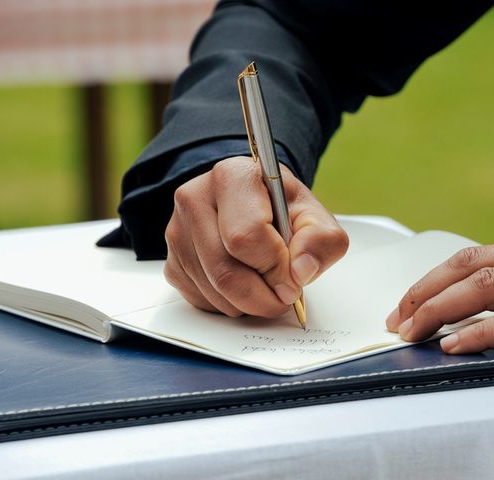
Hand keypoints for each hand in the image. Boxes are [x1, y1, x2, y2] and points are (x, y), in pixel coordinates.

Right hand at [164, 156, 348, 316]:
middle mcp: (195, 198)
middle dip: (263, 295)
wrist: (256, 208)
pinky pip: (201, 301)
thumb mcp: (314, 217)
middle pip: (225, 272)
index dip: (275, 268)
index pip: (246, 237)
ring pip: (214, 292)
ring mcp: (177, 231)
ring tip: (265, 283)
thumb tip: (301, 270)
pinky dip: (229, 305)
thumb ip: (321, 241)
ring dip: (248, 303)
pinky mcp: (172, 262)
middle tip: (284, 294)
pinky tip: (244, 284)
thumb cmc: (282, 211)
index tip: (293, 277)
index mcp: (233, 176)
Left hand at [386, 218, 493, 352]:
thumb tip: (491, 293)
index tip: (411, 299)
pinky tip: (455, 344)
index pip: (476, 253)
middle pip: (469, 264)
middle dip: (424, 291)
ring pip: (486, 287)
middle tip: (398, 316)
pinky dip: (481, 331)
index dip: (436, 277)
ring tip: (412, 331)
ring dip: (439, 309)